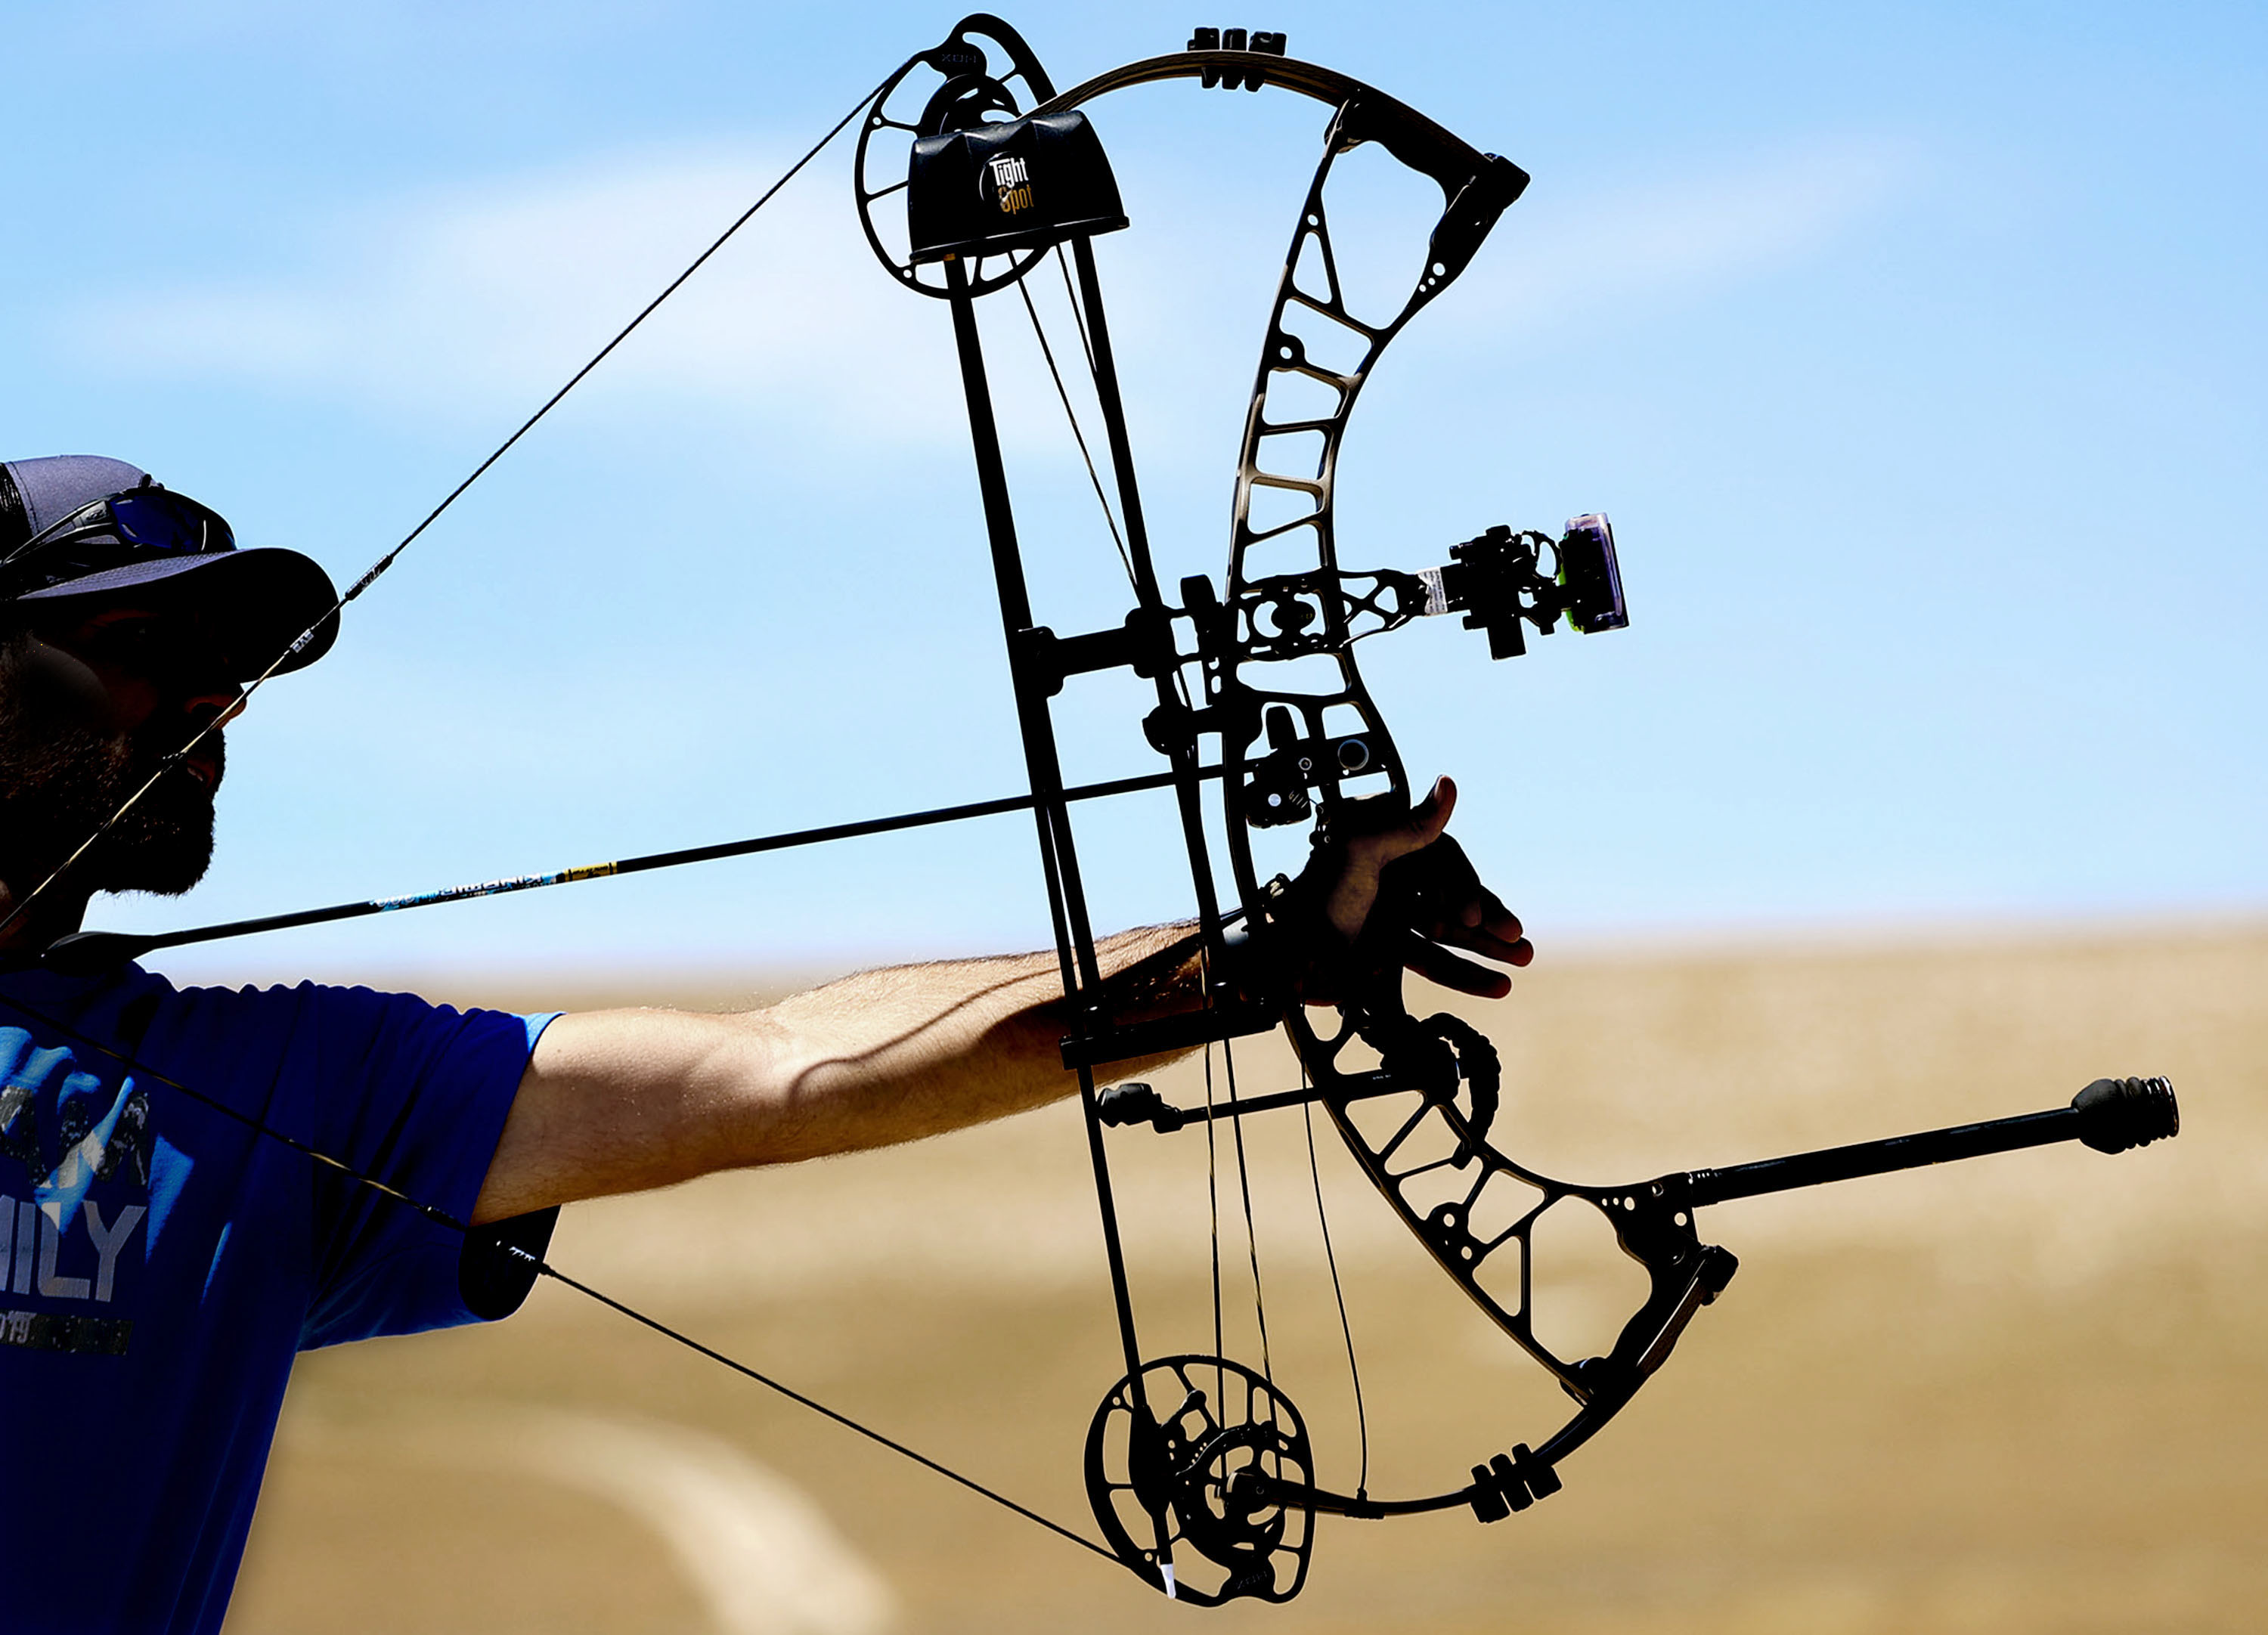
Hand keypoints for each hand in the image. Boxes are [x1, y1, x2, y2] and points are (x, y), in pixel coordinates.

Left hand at [1293, 776, 1531, 1001]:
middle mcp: (1391, 877)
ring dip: (1487, 946)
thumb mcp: (1359, 854)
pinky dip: (1466, 973)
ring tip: (1524, 957)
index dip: (1461, 885)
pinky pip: (1434, 961)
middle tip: (1516, 937)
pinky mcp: (1386, 951)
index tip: (1473, 913)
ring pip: (1451, 930)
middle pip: (1453, 894)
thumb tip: (1448, 785)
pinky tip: (1496, 985)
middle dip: (1488, 916)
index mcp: (1384, 844)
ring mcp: (1391, 915)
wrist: (1282, 962)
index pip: (1442, 857)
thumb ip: (1405, 825)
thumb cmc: (1313, 900)